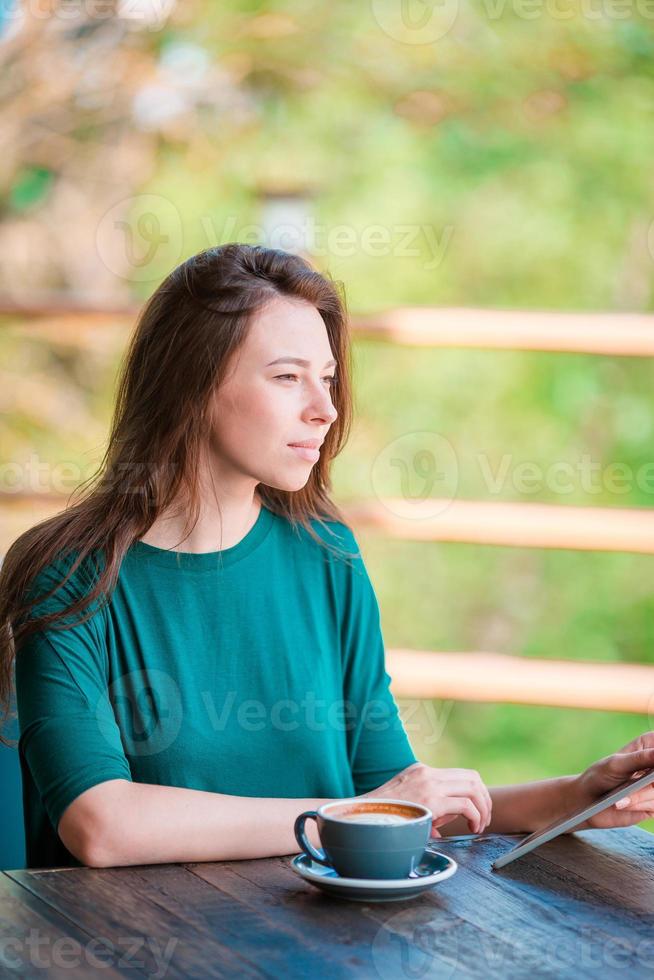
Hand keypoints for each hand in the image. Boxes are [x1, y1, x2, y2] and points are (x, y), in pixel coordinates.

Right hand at [359, 761, 491, 836]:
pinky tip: (472, 828)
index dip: (475, 792)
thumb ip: (427, 810)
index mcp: (421, 771)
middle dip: (484, 799)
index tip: (477, 811)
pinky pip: (465, 804)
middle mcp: (427, 772)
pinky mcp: (431, 799)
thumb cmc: (380, 817)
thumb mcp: (407, 806)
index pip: (459, 774)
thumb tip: (440, 827)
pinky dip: (475, 817)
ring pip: (473, 787)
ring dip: (483, 807)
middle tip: (484, 819)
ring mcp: (429, 783)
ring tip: (480, 825)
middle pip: (472, 777)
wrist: (361, 817)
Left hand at [570, 732, 653, 830]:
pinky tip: (623, 803)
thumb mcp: (617, 764)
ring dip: (639, 796)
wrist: (588, 802)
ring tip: (621, 797)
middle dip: (648, 784)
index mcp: (650, 745)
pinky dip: (639, 805)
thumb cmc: (600, 776)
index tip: (650, 772)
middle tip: (639, 783)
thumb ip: (641, 759)